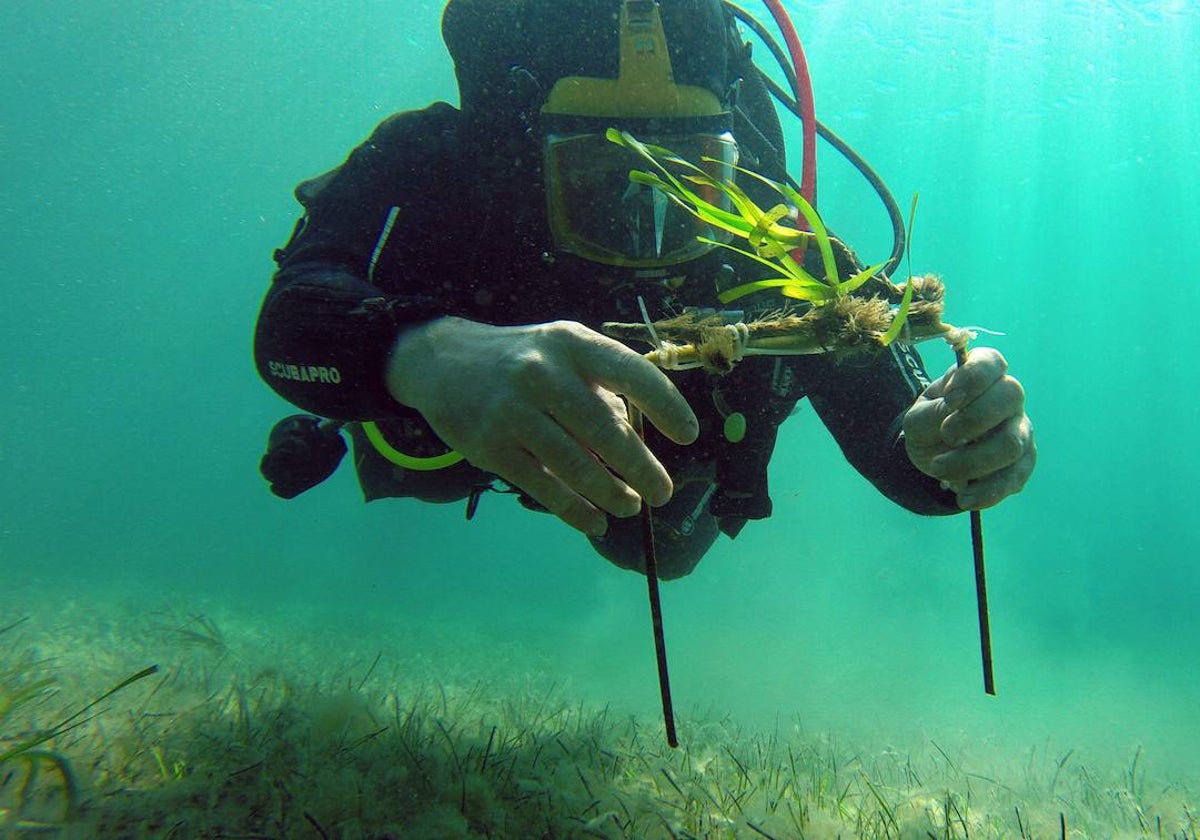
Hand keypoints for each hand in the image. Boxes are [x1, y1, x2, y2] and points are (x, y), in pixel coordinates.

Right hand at [385, 317, 698, 534]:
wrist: (442, 362)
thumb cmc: (523, 360)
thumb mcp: (563, 353)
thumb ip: (600, 390)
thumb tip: (637, 447)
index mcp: (572, 344)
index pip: (631, 373)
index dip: (666, 405)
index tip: (689, 435)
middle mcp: (543, 373)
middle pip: (607, 431)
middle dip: (642, 468)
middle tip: (662, 492)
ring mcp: (513, 411)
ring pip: (577, 466)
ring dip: (612, 494)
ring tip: (631, 506)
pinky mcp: (490, 446)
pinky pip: (544, 487)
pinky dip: (575, 511)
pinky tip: (595, 523)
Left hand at [902, 346, 1035, 509]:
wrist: (935, 457)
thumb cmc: (929, 427)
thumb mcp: (917, 420)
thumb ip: (930, 414)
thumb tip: (950, 413)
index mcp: (981, 376)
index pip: (992, 361)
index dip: (974, 376)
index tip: (950, 398)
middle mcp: (1008, 398)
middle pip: (1011, 396)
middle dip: (974, 419)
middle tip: (945, 435)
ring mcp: (1020, 430)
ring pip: (1012, 443)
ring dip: (972, 461)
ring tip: (939, 469)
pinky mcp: (1023, 463)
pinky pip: (1014, 478)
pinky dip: (986, 492)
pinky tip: (963, 498)